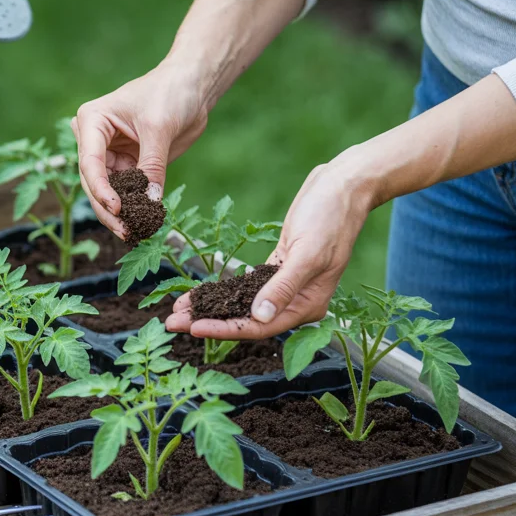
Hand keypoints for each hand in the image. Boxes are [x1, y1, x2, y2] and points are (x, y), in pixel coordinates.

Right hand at [72, 62, 210, 238]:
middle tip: (124, 230)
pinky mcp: (128, 165)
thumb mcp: (160, 128)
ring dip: (120, 212)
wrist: (192, 86)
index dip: (101, 189)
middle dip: (108, 208)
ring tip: (133, 232)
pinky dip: (134, 206)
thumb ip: (152, 166)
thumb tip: (150, 202)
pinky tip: (143, 221)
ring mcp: (110, 154)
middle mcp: (94, 140)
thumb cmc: (170, 93)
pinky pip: (127, 191)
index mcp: (92, 121)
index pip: (90, 162)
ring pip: (108, 191)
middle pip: (94, 182)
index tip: (118, 208)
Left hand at [166, 152, 379, 338]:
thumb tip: (261, 317)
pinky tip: (199, 293)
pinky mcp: (277, 267)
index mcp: (308, 305)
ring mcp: (285, 285)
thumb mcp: (308, 252)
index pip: (259, 327)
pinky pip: (244, 286)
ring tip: (178, 310)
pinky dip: (222, 290)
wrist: (343, 185)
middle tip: (172, 323)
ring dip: (211, 308)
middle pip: (245, 320)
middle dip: (209, 322)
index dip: (224, 330)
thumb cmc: (331, 217)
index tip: (193, 328)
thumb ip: (284, 287)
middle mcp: (295, 301)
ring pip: (242, 305)